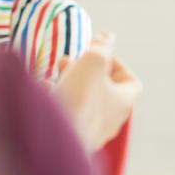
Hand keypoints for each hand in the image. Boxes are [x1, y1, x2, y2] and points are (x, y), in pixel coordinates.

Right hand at [54, 33, 140, 150]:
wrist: (54, 139)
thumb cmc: (80, 97)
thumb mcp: (94, 60)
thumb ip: (102, 46)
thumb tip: (107, 36)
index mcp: (124, 102)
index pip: (130, 80)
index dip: (117, 63)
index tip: (98, 54)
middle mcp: (111, 119)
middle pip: (104, 89)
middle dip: (86, 70)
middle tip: (69, 60)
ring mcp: (91, 131)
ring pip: (84, 100)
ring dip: (71, 82)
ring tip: (56, 72)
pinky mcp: (70, 139)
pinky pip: (67, 113)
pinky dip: (57, 99)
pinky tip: (44, 90)